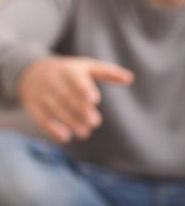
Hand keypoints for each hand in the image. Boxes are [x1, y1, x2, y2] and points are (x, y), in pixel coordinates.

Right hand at [17, 56, 133, 142]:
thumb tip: (130, 78)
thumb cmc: (70, 72)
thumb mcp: (87, 67)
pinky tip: (65, 137)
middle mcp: (53, 81)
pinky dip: (51, 129)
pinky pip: (41, 118)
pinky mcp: (33, 106)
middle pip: (66, 96)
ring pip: (55, 108)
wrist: (32, 72)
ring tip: (85, 132)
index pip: (76, 79)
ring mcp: (41, 94)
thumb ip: (108, 73)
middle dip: (80, 109)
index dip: (84, 89)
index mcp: (69, 71)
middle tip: (95, 122)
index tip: (95, 99)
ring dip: (69, 121)